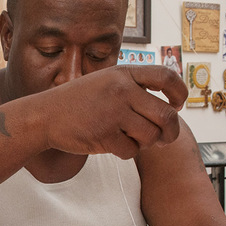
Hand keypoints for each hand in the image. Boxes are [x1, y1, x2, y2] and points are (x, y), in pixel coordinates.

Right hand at [41, 65, 187, 158]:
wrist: (45, 116)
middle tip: (166, 138)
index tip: (179, 104)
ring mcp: (113, 113)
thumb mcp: (105, 82)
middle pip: (166, 115)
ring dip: (146, 143)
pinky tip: (114, 145)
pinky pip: (132, 151)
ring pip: (152, 136)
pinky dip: (127, 152)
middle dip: (171, 131)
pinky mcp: (105, 135)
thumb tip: (169, 108)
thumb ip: (133, 88)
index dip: (179, 92)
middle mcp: (122, 90)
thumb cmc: (78, 102)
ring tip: (132, 139)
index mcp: (123, 73)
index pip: (165, 77)